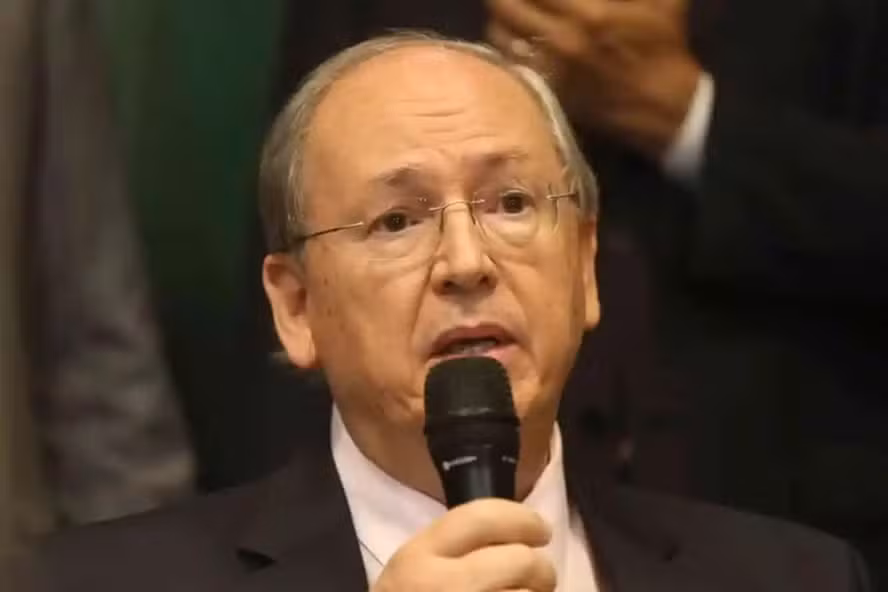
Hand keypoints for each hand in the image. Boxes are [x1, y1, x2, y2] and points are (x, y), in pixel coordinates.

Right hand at [371, 498, 555, 591]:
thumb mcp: (411, 573)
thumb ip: (449, 550)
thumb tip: (512, 536)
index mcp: (418, 557)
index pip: (482, 517)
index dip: (522, 519)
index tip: (540, 530)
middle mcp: (442, 586)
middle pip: (519, 559)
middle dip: (541, 568)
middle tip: (541, 577)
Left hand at [487, 0, 701, 159]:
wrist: (660, 107)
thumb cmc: (663, 49)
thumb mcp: (662, 2)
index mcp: (589, 13)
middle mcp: (561, 39)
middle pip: (505, 4)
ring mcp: (548, 67)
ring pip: (499, 33)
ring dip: (497, 16)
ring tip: (503, 9)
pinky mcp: (543, 88)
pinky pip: (508, 62)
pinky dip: (503, 44)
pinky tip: (509, 35)